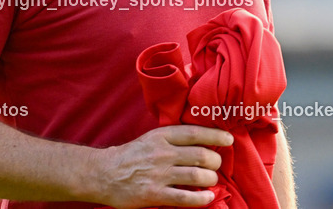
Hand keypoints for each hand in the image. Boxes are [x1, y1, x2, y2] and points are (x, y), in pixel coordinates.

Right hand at [89, 125, 232, 208]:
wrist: (104, 173)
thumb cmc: (132, 155)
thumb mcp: (152, 138)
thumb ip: (174, 138)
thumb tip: (203, 140)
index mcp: (162, 136)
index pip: (195, 133)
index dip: (216, 135)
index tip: (228, 138)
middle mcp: (162, 153)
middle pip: (201, 155)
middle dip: (215, 161)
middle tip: (216, 164)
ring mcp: (158, 174)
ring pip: (196, 176)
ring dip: (210, 179)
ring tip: (211, 180)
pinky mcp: (154, 194)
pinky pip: (184, 198)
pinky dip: (201, 198)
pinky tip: (207, 197)